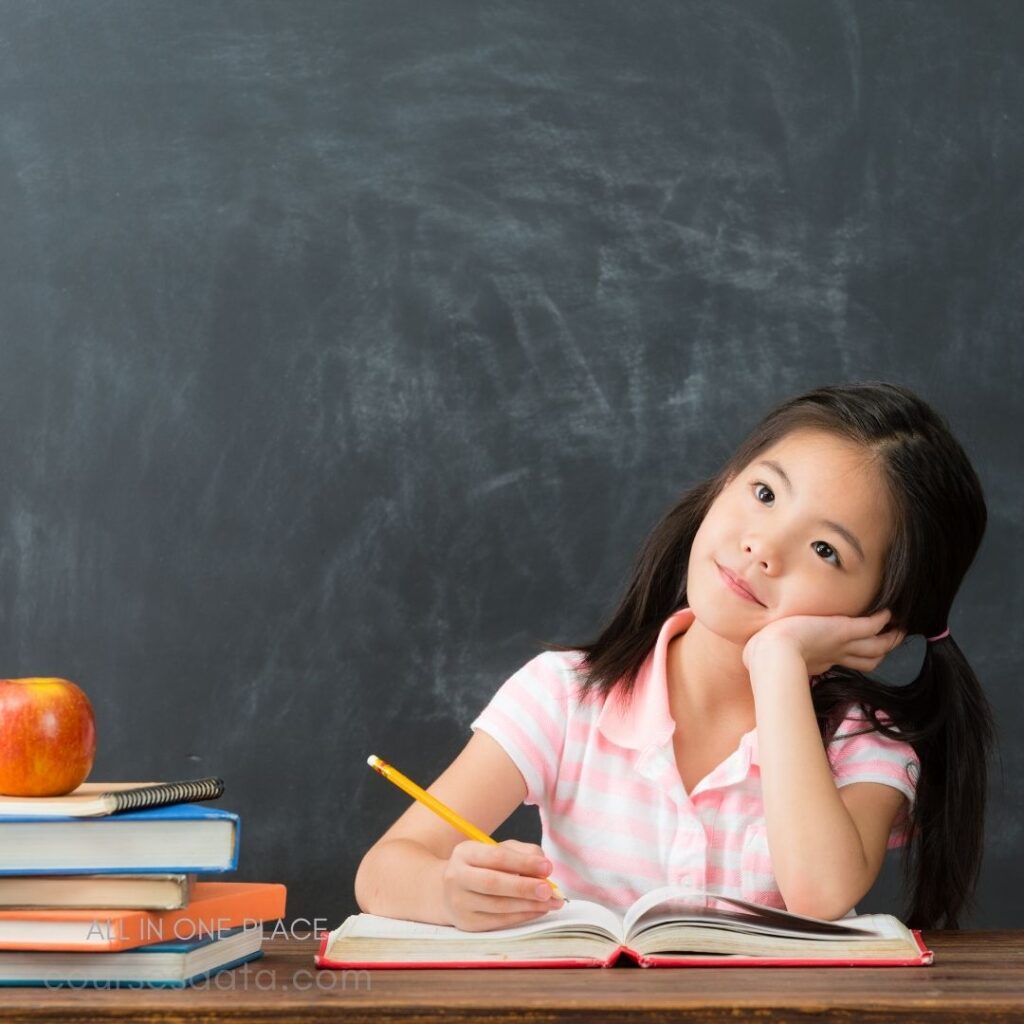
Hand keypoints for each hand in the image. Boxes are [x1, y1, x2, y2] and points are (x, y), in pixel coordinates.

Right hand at [440, 838, 564, 931]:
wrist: (448, 890)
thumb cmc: (482, 867)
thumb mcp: (497, 850)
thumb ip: (522, 853)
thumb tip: (544, 869)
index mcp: (465, 852)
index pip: (496, 856)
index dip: (524, 862)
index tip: (548, 867)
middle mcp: (457, 877)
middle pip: (493, 883)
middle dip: (525, 887)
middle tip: (549, 890)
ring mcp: (459, 902)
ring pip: (498, 906)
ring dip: (529, 905)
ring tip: (551, 902)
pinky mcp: (467, 923)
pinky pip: (499, 921)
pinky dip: (522, 916)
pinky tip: (537, 910)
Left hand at [742, 609, 904, 678]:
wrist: (772, 656)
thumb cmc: (763, 658)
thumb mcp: (767, 656)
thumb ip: (765, 655)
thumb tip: (749, 657)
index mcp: (819, 661)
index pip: (843, 662)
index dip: (854, 659)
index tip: (858, 654)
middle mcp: (834, 655)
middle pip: (868, 658)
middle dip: (878, 651)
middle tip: (889, 643)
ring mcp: (841, 643)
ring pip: (876, 645)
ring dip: (888, 638)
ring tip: (898, 630)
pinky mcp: (843, 630)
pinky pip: (871, 625)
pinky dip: (882, 620)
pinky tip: (889, 613)